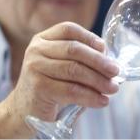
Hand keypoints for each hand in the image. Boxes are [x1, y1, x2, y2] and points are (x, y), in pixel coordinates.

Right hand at [5, 22, 119, 131]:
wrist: (24, 110)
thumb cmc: (49, 86)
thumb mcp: (59, 66)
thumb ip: (78, 59)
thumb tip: (110, 62)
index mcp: (42, 39)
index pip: (68, 29)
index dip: (89, 37)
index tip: (105, 49)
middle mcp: (36, 50)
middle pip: (73, 49)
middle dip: (99, 61)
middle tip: (116, 71)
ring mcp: (35, 67)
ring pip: (74, 70)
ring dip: (98, 80)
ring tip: (112, 89)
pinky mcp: (38, 87)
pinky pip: (71, 90)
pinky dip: (90, 96)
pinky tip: (101, 101)